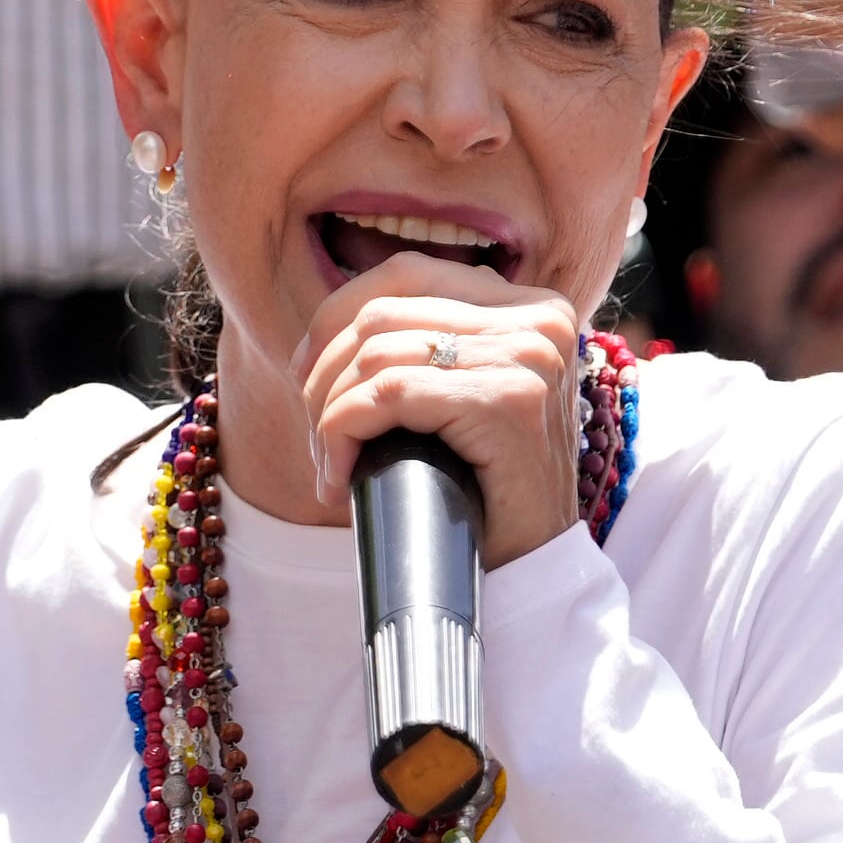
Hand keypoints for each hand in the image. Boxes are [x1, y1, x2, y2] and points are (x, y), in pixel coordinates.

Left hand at [292, 256, 584, 568]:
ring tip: (328, 465)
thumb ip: (425, 349)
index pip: (408, 272)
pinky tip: (339, 477)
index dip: (337, 315)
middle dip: (324, 374)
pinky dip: (342, 432)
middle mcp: (539, 319)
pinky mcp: (508, 400)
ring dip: (328, 413)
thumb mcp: (458, 400)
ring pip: (376, 354)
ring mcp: (527, 356)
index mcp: (530, 307)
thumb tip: (324, 332)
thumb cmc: (484, 490)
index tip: (303, 374)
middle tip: (316, 438)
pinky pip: (389, 393)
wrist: (532, 570)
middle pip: (382, 312)